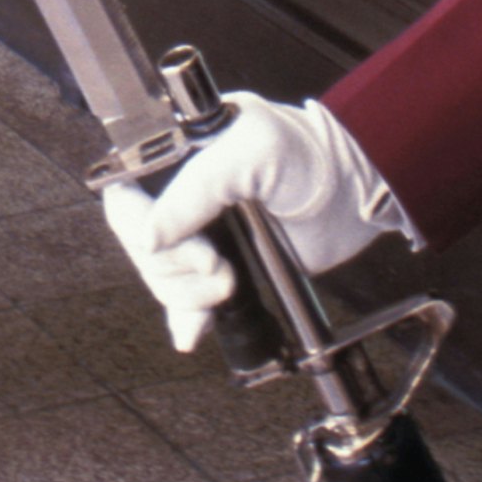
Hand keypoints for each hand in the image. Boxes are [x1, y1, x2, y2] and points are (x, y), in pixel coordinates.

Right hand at [100, 93, 413, 350]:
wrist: (355, 194)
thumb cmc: (310, 155)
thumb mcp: (252, 151)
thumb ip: (197, 188)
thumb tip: (148, 237)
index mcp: (176, 155)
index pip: (125, 196)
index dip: (142, 227)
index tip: (191, 248)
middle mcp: (181, 195)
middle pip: (139, 245)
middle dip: (177, 267)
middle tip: (221, 266)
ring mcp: (202, 233)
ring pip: (161, 276)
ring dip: (190, 293)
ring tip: (232, 281)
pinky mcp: (223, 266)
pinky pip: (186, 300)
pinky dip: (186, 317)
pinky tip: (192, 330)